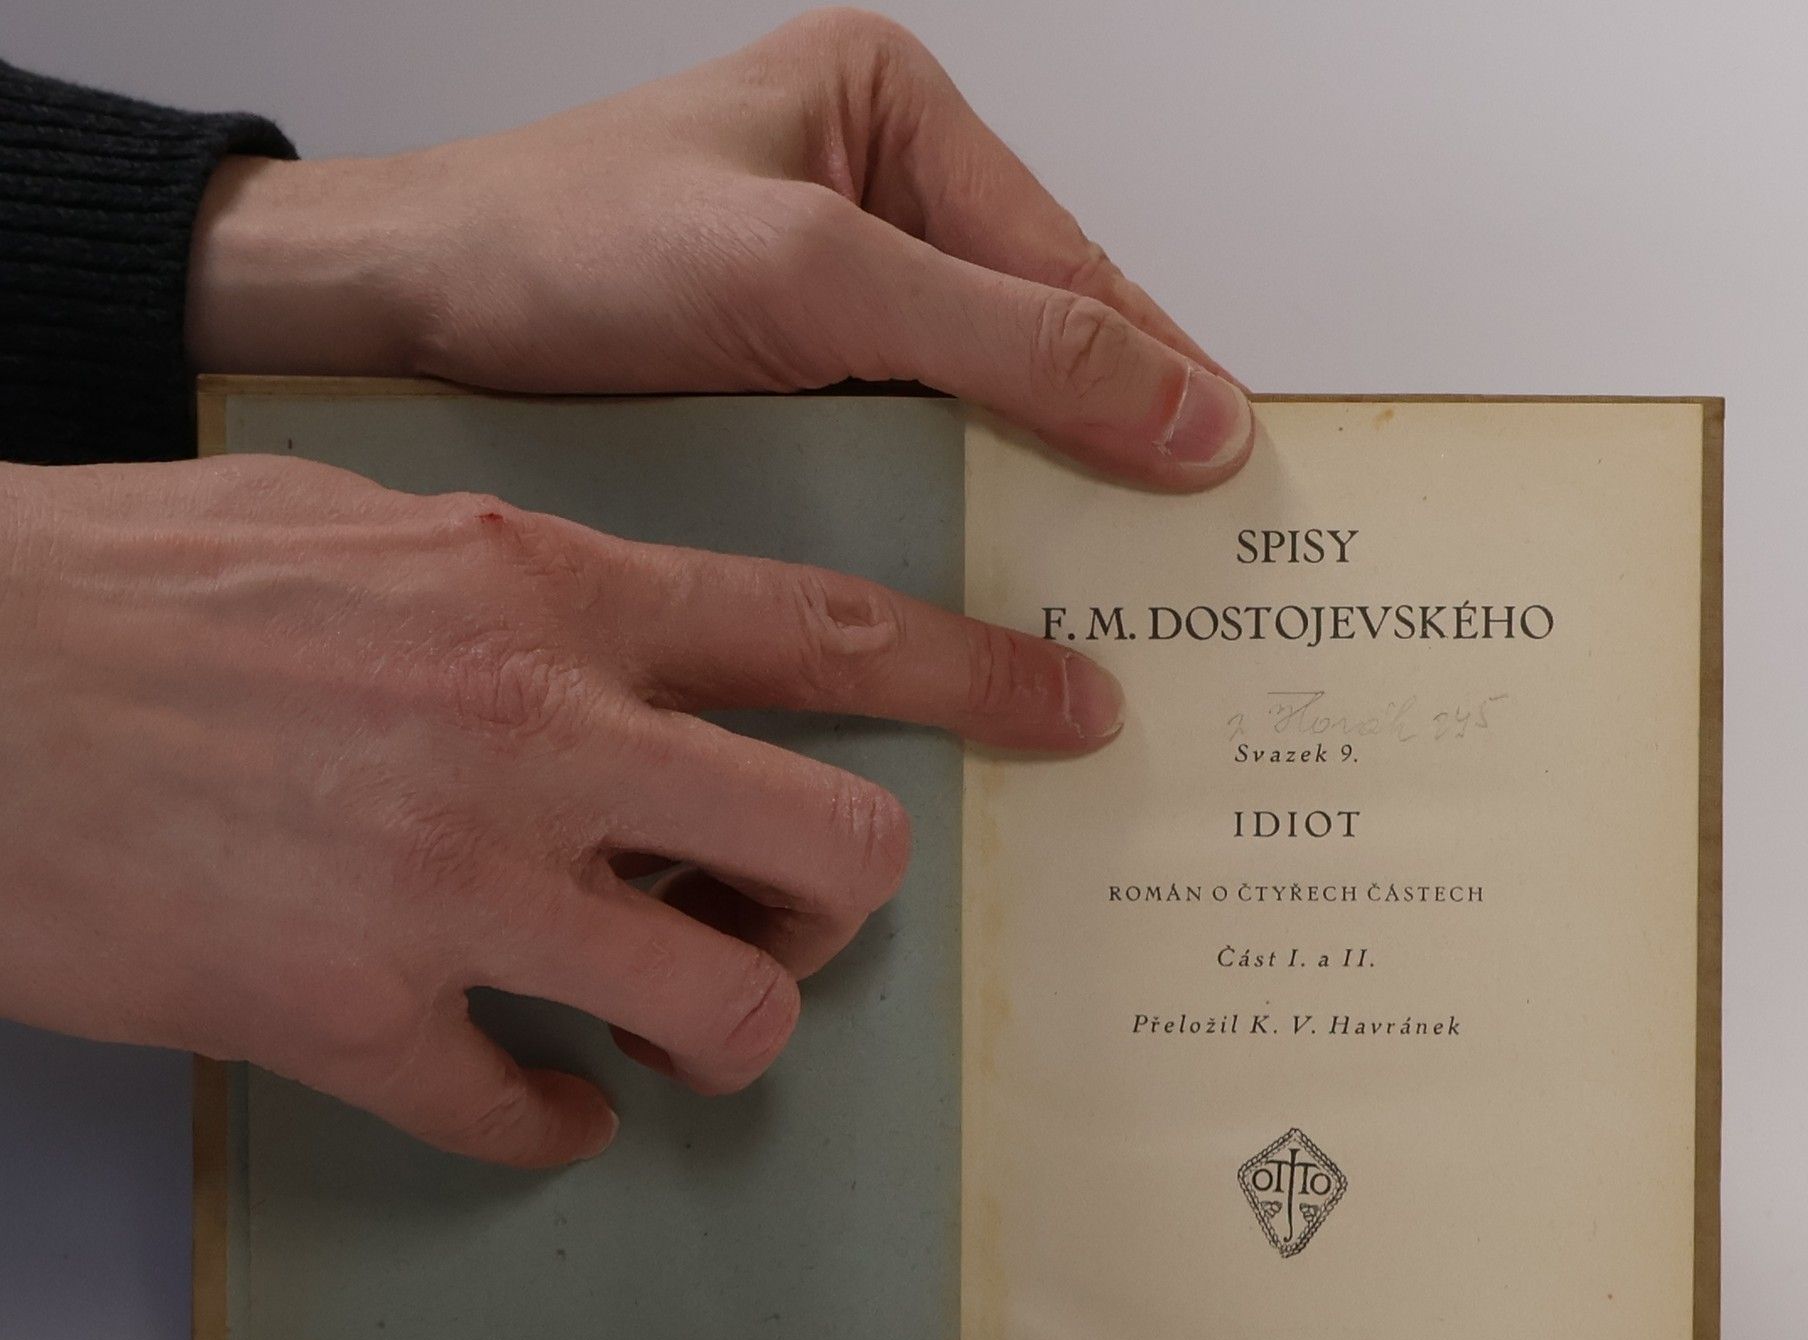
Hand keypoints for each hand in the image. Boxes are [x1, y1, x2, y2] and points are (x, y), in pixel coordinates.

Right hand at [0, 455, 1121, 1165]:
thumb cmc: (139, 587)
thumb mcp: (373, 529)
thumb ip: (535, 591)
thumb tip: (641, 663)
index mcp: (543, 592)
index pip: (824, 630)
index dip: (979, 672)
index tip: (1073, 709)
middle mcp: (531, 734)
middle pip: (835, 842)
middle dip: (847, 899)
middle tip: (796, 914)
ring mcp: (452, 887)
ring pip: (724, 1005)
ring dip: (731, 1028)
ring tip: (681, 1018)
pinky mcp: (351, 1017)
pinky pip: (527, 1113)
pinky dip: (553, 1121)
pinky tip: (541, 1097)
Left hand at [186, 8, 1253, 487]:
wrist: (404, 314)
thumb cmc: (568, 248)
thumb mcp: (815, 276)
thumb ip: (1010, 338)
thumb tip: (1184, 410)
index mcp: (899, 116)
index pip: (1071, 262)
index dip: (1160, 375)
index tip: (1238, 473)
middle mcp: (877, 201)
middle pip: (1039, 338)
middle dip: (1104, 445)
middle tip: (1179, 558)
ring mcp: (833, 299)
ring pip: (979, 407)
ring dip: (1029, 496)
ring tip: (1102, 590)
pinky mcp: (789, 382)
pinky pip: (908, 449)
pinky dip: (949, 514)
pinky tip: (983, 580)